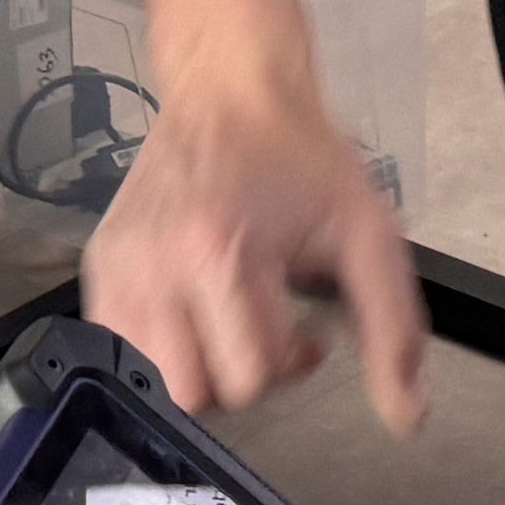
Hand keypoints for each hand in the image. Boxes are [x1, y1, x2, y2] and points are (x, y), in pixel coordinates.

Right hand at [84, 71, 428, 424]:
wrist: (231, 89)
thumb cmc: (299, 154)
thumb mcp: (368, 235)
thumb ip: (394, 332)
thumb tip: (406, 415)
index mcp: (221, 252)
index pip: (247, 379)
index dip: (290, 366)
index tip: (305, 328)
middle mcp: (157, 264)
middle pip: (191, 394)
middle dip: (238, 377)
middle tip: (263, 330)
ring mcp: (120, 267)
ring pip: (148, 382)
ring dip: (196, 369)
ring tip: (227, 322)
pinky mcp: (99, 266)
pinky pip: (119, 350)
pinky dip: (157, 350)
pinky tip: (193, 313)